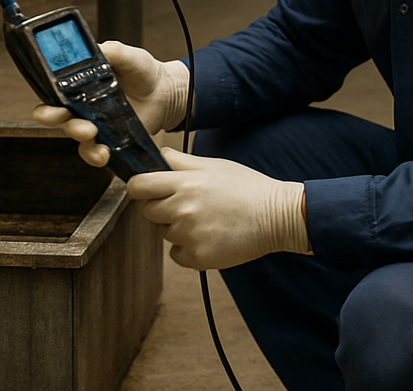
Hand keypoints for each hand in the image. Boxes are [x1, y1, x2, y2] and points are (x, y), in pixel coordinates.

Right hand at [32, 41, 188, 168]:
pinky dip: (95, 155)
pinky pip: (94, 152)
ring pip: (74, 135)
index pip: (52, 90)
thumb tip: (95, 48)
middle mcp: (81, 105)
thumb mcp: (128, 55)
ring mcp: (94, 124)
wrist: (164, 92)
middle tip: (64, 115)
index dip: (46, 93)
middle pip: (56, 115)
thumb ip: (111, 51)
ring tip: (91, 131)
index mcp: (79, 83)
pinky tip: (104, 153)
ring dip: (77, 134)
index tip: (50, 96)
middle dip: (53, 117)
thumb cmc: (142, 71)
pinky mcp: (108, 140)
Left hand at [126, 147, 309, 269]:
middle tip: (183, 203)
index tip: (144, 189)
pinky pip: (176, 254)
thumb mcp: (213, 165)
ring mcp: (189, 236)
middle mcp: (183, 210)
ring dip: (176, 227)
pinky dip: (187, 248)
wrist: (274, 216)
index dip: (138, 187)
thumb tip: (159, 154)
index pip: (139, 187)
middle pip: (147, 211)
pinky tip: (208, 235)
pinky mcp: (197, 258)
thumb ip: (181, 162)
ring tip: (205, 218)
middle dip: (158, 206)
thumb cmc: (245, 186)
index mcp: (185, 183)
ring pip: (164, 232)